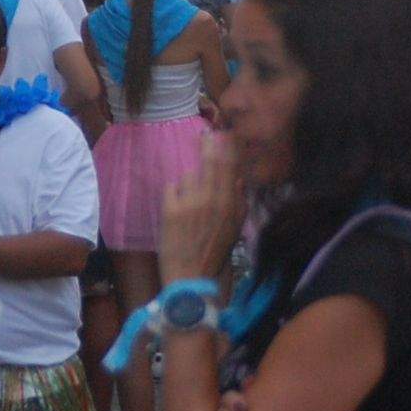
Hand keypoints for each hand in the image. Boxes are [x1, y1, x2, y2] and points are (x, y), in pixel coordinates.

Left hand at [158, 131, 242, 286]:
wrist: (191, 277)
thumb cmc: (214, 254)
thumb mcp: (235, 229)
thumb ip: (239, 202)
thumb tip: (239, 179)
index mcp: (230, 204)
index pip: (231, 166)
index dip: (228, 147)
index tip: (225, 132)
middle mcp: (213, 199)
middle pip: (211, 161)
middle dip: (208, 145)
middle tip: (204, 133)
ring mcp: (191, 202)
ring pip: (188, 176)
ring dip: (187, 185)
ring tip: (187, 204)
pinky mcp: (171, 209)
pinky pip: (171, 188)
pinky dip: (173, 195)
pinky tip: (175, 211)